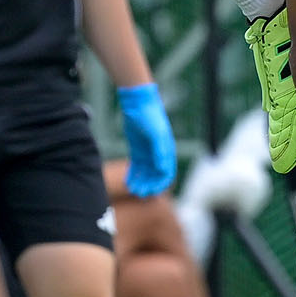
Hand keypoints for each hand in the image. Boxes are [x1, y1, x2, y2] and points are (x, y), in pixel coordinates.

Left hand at [116, 82, 176, 196]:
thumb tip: (163, 170)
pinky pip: (137, 167)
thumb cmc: (150, 116)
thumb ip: (159, 151)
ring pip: (145, 173)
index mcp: (167, 151)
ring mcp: (148, 152)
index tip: (151, 191)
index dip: (160, 184)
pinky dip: (133, 175)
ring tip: (132, 189)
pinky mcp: (138, 150)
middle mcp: (158, 154)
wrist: (138, 103)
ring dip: (140, 182)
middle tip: (138, 192)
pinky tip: (128, 181)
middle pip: (155, 176)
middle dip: (148, 185)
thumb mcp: (155, 133)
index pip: (167, 173)